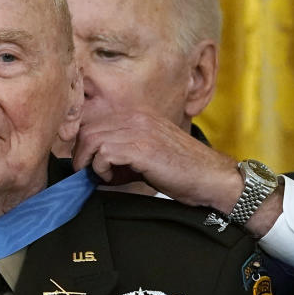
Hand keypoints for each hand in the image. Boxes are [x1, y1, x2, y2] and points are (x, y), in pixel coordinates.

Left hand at [71, 113, 281, 237]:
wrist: (211, 178)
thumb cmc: (182, 172)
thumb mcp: (149, 154)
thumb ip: (124, 153)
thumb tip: (95, 165)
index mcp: (139, 115)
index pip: (96, 121)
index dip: (85, 144)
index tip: (87, 163)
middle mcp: (137, 117)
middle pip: (88, 128)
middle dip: (82, 153)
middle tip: (88, 173)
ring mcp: (139, 129)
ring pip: (91, 139)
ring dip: (90, 162)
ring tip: (101, 176)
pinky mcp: (141, 147)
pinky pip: (103, 152)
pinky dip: (102, 169)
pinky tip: (114, 179)